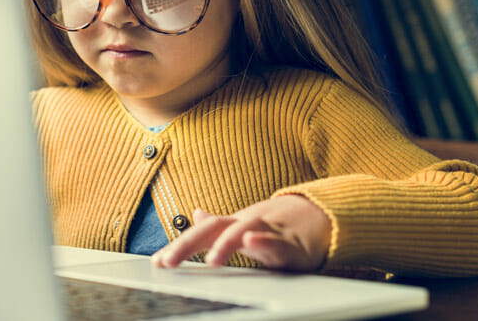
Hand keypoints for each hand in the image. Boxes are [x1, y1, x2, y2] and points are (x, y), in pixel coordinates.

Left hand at [150, 195, 331, 271]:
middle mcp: (247, 223)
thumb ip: (218, 225)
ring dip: (226, 243)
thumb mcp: (244, 223)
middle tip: (169, 262)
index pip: (201, 232)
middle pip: (214, 228)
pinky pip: (279, 241)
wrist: (321, 216)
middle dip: (188, 244)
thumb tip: (195, 215)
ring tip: (212, 259)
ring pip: (245, 230)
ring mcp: (270, 230)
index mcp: (233, 224)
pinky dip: (265, 241)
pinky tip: (252, 242)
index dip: (178, 245)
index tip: (157, 262)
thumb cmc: (279, 224)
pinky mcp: (293, 244)